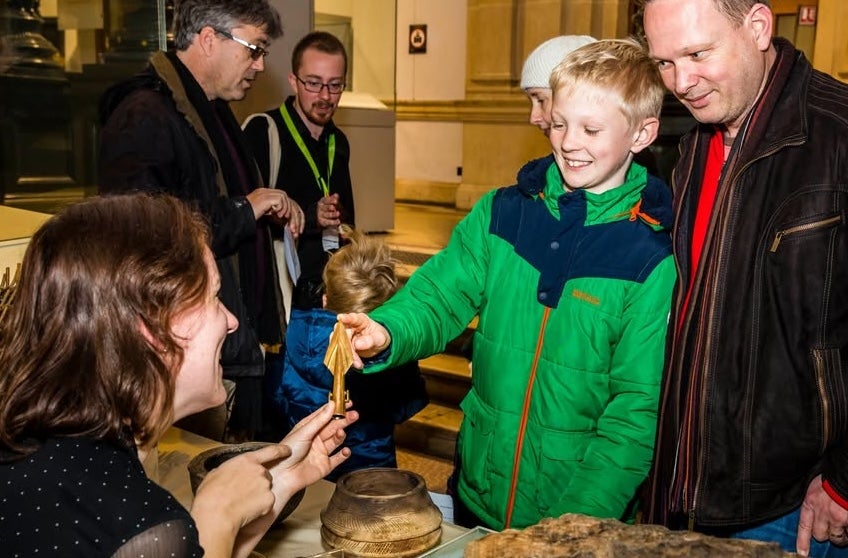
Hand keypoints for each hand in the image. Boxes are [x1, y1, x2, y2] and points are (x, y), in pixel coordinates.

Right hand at [190, 443, 290, 555]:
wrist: (216, 514)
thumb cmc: (211, 496)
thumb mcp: (214, 474)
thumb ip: (226, 470)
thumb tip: (226, 474)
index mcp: (245, 460)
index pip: (270, 451)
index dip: (281, 450)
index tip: (287, 450)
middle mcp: (259, 470)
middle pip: (266, 475)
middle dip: (258, 483)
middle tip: (243, 493)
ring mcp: (266, 485)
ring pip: (266, 490)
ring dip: (258, 496)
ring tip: (241, 503)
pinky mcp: (269, 500)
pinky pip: (267, 504)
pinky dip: (260, 508)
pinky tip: (246, 511)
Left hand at [231, 402, 357, 556]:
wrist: (282, 476)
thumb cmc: (287, 453)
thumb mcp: (304, 432)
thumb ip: (320, 420)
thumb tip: (332, 405)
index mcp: (308, 428)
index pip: (325, 415)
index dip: (336, 409)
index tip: (347, 403)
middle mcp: (316, 439)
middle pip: (333, 427)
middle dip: (344, 420)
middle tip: (354, 415)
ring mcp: (321, 452)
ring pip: (336, 440)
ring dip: (342, 435)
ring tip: (342, 432)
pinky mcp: (325, 465)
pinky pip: (338, 458)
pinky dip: (344, 454)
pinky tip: (346, 450)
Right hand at [246, 189, 304, 236]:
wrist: (238, 217)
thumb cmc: (248, 217)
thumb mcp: (265, 215)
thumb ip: (275, 214)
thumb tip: (288, 220)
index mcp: (267, 195)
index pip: (285, 200)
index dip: (293, 213)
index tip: (296, 226)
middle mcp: (266, 192)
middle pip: (287, 199)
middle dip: (295, 215)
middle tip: (296, 229)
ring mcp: (265, 193)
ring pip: (286, 198)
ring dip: (289, 212)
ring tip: (286, 221)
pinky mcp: (265, 197)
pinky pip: (280, 200)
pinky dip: (282, 208)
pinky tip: (278, 215)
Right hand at [317, 193, 341, 227]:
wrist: (321, 216)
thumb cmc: (327, 207)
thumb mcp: (330, 202)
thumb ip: (333, 198)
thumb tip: (336, 195)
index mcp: (322, 202)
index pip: (326, 200)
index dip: (331, 200)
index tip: (336, 201)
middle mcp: (320, 208)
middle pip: (325, 207)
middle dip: (330, 207)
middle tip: (334, 207)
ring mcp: (321, 215)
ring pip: (327, 215)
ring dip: (332, 214)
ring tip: (338, 213)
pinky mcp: (323, 222)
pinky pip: (328, 222)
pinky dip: (333, 222)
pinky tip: (338, 221)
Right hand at [336, 312, 390, 367]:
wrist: (376, 345)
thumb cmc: (378, 337)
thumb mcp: (380, 339)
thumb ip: (370, 340)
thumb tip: (357, 344)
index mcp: (360, 320)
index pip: (353, 318)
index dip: (346, 318)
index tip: (340, 318)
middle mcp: (349, 326)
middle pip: (343, 334)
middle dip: (348, 349)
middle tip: (356, 361)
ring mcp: (343, 335)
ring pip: (338, 344)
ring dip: (346, 356)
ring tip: (358, 365)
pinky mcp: (341, 345)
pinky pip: (338, 351)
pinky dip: (345, 359)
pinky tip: (354, 365)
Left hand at [796, 475, 847, 554]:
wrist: (843, 476)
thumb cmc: (830, 479)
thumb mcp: (814, 488)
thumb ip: (814, 501)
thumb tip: (814, 508)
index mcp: (810, 503)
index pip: (804, 525)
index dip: (802, 541)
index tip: (802, 552)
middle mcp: (821, 514)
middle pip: (820, 535)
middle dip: (826, 535)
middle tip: (831, 531)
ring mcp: (836, 519)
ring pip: (837, 538)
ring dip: (840, 537)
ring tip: (843, 531)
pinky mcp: (847, 521)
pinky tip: (847, 523)